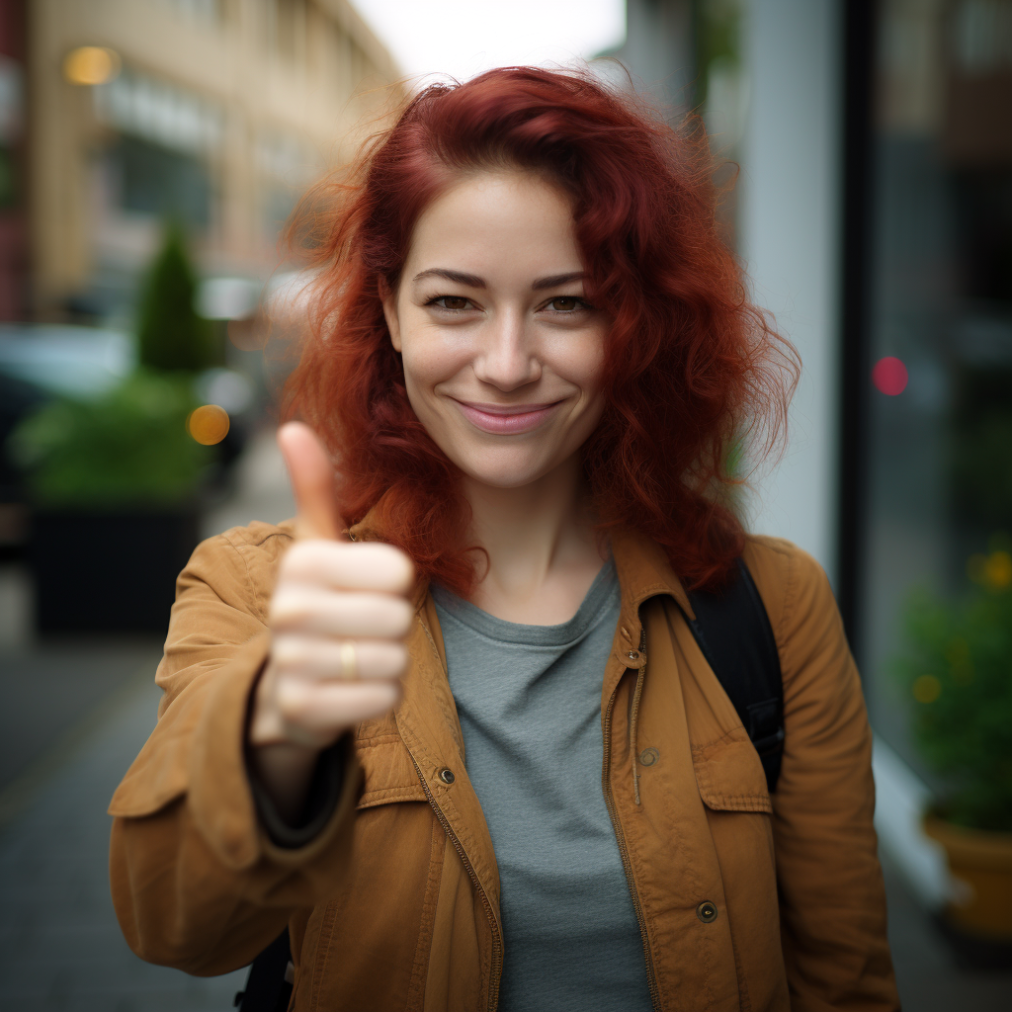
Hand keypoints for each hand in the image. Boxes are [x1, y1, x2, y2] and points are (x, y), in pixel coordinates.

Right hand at [248, 422, 413, 817]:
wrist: (284, 685)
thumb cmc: (317, 605)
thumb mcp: (316, 546)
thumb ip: (314, 489)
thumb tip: (293, 426)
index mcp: (302, 562)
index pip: (398, 571)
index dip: (396, 584)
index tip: (367, 588)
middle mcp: (289, 609)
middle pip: (398, 617)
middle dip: (393, 627)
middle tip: (363, 628)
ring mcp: (293, 662)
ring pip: (394, 659)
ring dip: (387, 662)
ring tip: (355, 656)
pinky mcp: (305, 710)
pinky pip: (383, 698)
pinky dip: (381, 696)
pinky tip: (353, 688)